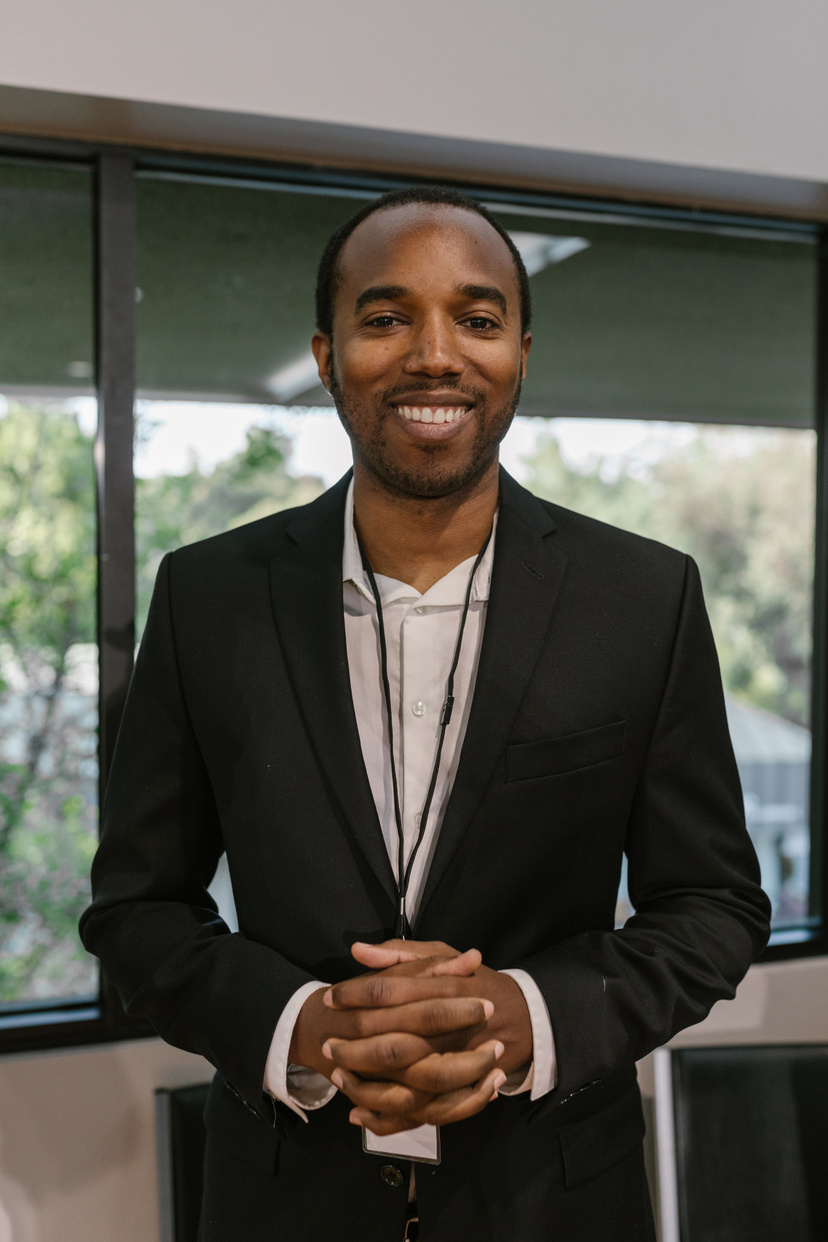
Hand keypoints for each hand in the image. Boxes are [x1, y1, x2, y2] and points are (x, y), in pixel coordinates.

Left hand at [309, 940, 531, 1133]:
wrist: (521, 1016)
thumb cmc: (473, 983)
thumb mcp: (442, 955)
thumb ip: (401, 954)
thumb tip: (358, 951)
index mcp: (443, 989)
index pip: (390, 992)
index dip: (355, 995)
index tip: (329, 999)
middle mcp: (449, 1031)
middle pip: (394, 1044)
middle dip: (354, 1047)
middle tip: (327, 1045)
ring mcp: (456, 1067)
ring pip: (406, 1087)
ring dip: (367, 1087)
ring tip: (338, 1076)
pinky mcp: (457, 1094)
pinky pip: (420, 1115)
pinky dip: (388, 1119)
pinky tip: (358, 1112)